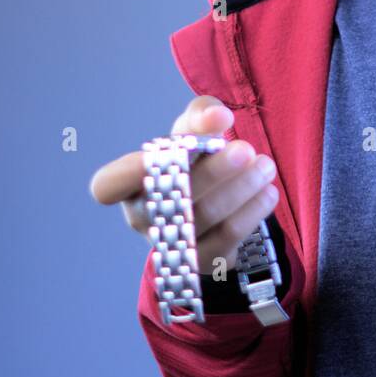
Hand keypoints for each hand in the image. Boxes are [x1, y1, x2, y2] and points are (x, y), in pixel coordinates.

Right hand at [89, 95, 279, 281]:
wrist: (215, 198)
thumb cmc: (192, 157)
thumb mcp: (192, 129)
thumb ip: (202, 115)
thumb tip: (218, 118)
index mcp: (128, 185)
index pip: (107, 187)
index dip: (129, 172)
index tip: (172, 149)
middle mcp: (143, 219)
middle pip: (171, 197)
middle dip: (213, 172)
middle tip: (246, 150)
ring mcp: (171, 244)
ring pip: (204, 217)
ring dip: (241, 189)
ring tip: (265, 166)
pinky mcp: (202, 261)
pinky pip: (227, 238)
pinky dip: (252, 212)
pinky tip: (268, 192)